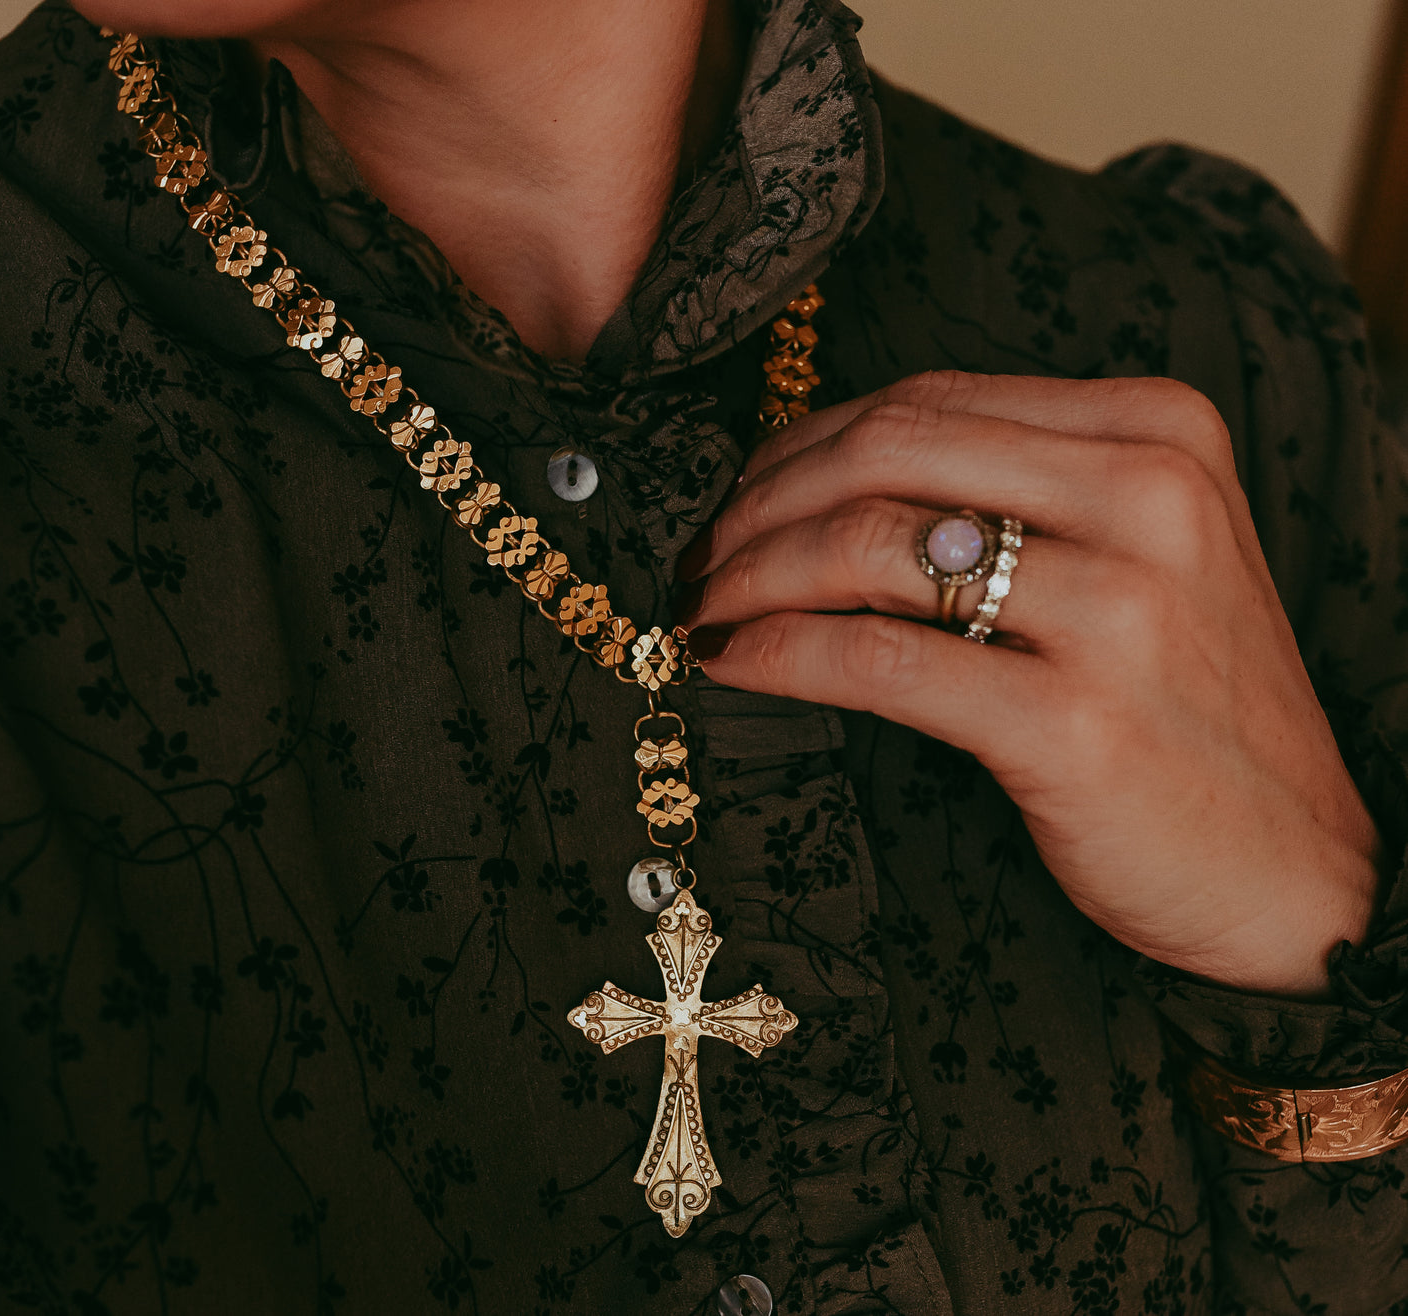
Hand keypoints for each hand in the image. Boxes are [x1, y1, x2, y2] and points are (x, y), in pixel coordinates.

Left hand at [675, 372, 1381, 996]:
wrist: (1297, 872)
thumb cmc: (1190, 713)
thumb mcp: (1138, 559)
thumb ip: (1017, 498)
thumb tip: (826, 484)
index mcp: (1160, 433)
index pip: (930, 402)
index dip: (803, 444)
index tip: (740, 496)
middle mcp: (1150, 496)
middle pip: (886, 452)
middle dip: (758, 501)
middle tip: (698, 557)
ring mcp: (1121, 607)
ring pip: (868, 547)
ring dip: (750, 577)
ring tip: (701, 611)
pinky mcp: (1076, 720)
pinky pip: (876, 660)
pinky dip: (778, 655)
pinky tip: (730, 666)